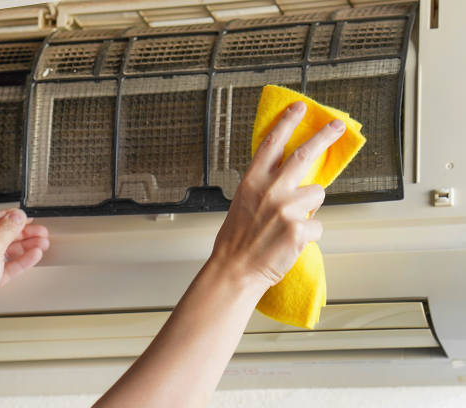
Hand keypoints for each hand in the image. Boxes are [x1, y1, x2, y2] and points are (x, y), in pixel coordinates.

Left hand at [0, 209, 48, 326]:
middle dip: (22, 233)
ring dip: (25, 245)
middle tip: (38, 230)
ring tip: (42, 242)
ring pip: (5, 250)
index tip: (24, 217)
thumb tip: (16, 216)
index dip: (9, 217)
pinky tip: (34, 255)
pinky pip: (7, 265)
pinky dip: (21, 259)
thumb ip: (8, 228)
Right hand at [211, 101, 344, 288]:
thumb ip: (265, 186)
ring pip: (317, 194)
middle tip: (336, 126)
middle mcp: (270, 189)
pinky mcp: (300, 228)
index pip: (273, 143)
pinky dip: (309, 234)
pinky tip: (291, 241)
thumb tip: (292, 179)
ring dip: (310, 207)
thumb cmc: (237, 240)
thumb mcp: (244, 202)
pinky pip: (318, 226)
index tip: (300, 108)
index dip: (287, 122)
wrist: (236, 269)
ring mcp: (286, 208)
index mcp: (253, 181)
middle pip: (304, 154)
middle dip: (324, 136)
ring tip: (290, 223)